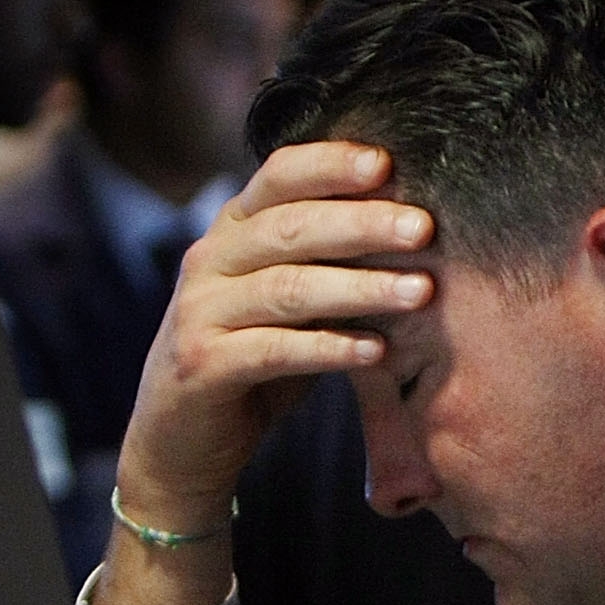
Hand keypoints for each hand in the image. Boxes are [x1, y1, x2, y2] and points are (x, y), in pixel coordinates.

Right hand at [91, 141, 433, 604]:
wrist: (179, 441)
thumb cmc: (255, 358)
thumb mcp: (292, 301)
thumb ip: (332, 262)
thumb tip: (420, 226)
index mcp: (232, 230)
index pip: (278, 176)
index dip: (331, 164)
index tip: (390, 163)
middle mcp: (209, 260)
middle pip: (290, 228)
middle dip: (362, 224)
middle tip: (424, 228)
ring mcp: (199, 313)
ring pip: (286, 288)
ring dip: (360, 288)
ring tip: (421, 292)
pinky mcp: (201, 367)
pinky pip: (271, 351)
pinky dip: (328, 348)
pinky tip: (377, 350)